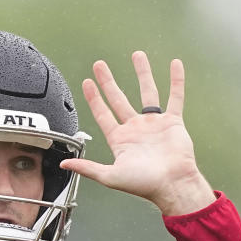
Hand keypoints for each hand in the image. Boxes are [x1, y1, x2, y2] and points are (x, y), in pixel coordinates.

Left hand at [60, 51, 214, 215]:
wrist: (172, 185)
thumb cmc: (143, 184)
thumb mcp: (109, 176)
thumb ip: (87, 168)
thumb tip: (64, 164)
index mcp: (120, 140)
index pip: (103, 114)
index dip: (94, 98)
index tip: (87, 82)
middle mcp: (135, 129)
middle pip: (119, 99)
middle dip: (108, 81)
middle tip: (100, 65)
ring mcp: (154, 124)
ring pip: (147, 92)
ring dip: (142, 73)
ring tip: (136, 55)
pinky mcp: (173, 122)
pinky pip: (175, 97)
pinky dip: (176, 81)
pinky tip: (174, 65)